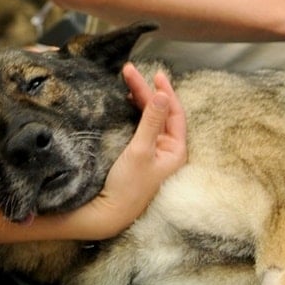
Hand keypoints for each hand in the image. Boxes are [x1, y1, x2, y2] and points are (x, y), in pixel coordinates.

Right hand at [74, 63, 186, 238]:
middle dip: (146, 92)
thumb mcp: (140, 150)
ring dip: (140, 100)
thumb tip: (162, 95)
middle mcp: (167, 151)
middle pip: (160, 113)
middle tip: (130, 71)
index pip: (175, 113)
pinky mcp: (138, 157)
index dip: (165, 92)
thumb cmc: (127, 186)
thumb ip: (151, 121)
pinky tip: (126, 102)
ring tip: (128, 81)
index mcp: (176, 151)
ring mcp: (153, 154)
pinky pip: (141, 128)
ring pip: (149, 119)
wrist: (107, 214)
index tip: (155, 74)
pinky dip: (134, 113)